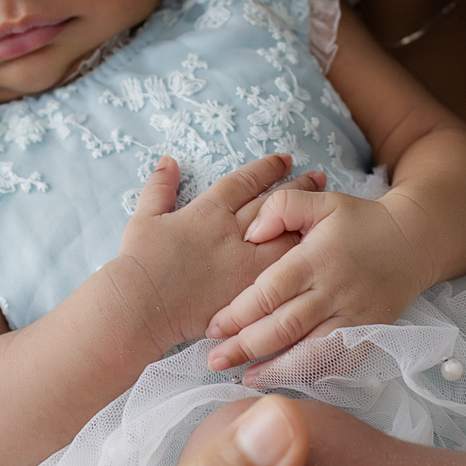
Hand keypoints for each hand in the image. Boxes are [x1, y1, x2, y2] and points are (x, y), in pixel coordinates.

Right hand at [114, 153, 315, 354]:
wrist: (139, 305)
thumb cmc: (138, 262)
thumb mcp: (144, 217)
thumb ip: (159, 187)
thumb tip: (168, 160)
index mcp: (208, 211)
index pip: (245, 182)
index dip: (267, 168)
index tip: (285, 159)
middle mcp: (231, 232)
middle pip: (274, 204)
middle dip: (297, 189)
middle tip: (319, 177)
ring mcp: (243, 263)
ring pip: (285, 235)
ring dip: (307, 221)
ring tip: (327, 211)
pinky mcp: (249, 292)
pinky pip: (282, 274)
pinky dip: (301, 261)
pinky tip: (318, 254)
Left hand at [205, 186, 428, 368]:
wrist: (415, 240)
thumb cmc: (360, 220)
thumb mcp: (321, 199)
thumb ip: (281, 207)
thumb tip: (250, 233)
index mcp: (317, 258)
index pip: (271, 291)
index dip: (239, 312)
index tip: (213, 326)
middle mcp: (335, 291)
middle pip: (285, 327)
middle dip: (247, 347)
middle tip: (215, 360)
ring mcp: (354, 317)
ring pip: (310, 352)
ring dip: (275, 369)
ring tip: (245, 378)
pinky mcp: (368, 333)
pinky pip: (338, 362)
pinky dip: (312, 375)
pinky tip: (287, 381)